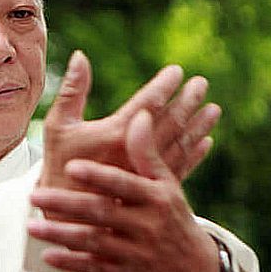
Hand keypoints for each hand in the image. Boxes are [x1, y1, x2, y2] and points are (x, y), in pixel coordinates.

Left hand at [28, 109, 222, 271]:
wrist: (195, 270)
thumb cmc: (172, 217)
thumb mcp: (166, 185)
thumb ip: (147, 153)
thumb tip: (140, 115)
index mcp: (156, 198)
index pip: (123, 184)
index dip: (98, 176)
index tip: (70, 166)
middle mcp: (146, 225)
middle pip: (101, 213)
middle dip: (67, 205)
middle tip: (33, 195)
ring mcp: (135, 253)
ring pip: (94, 243)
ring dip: (61, 235)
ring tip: (31, 226)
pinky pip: (95, 270)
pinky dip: (72, 264)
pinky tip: (48, 256)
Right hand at [39, 51, 219, 194]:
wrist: (63, 216)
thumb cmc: (58, 167)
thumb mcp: (57, 126)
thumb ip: (72, 91)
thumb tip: (81, 56)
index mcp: (116, 135)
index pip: (149, 103)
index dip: (165, 85)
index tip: (177, 71)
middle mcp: (137, 154)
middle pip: (170, 122)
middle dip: (188, 101)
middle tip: (201, 85)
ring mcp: (147, 174)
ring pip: (180, 145)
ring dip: (198, 126)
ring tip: (213, 110)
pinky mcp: (151, 192)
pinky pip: (180, 169)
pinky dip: (195, 154)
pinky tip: (205, 142)